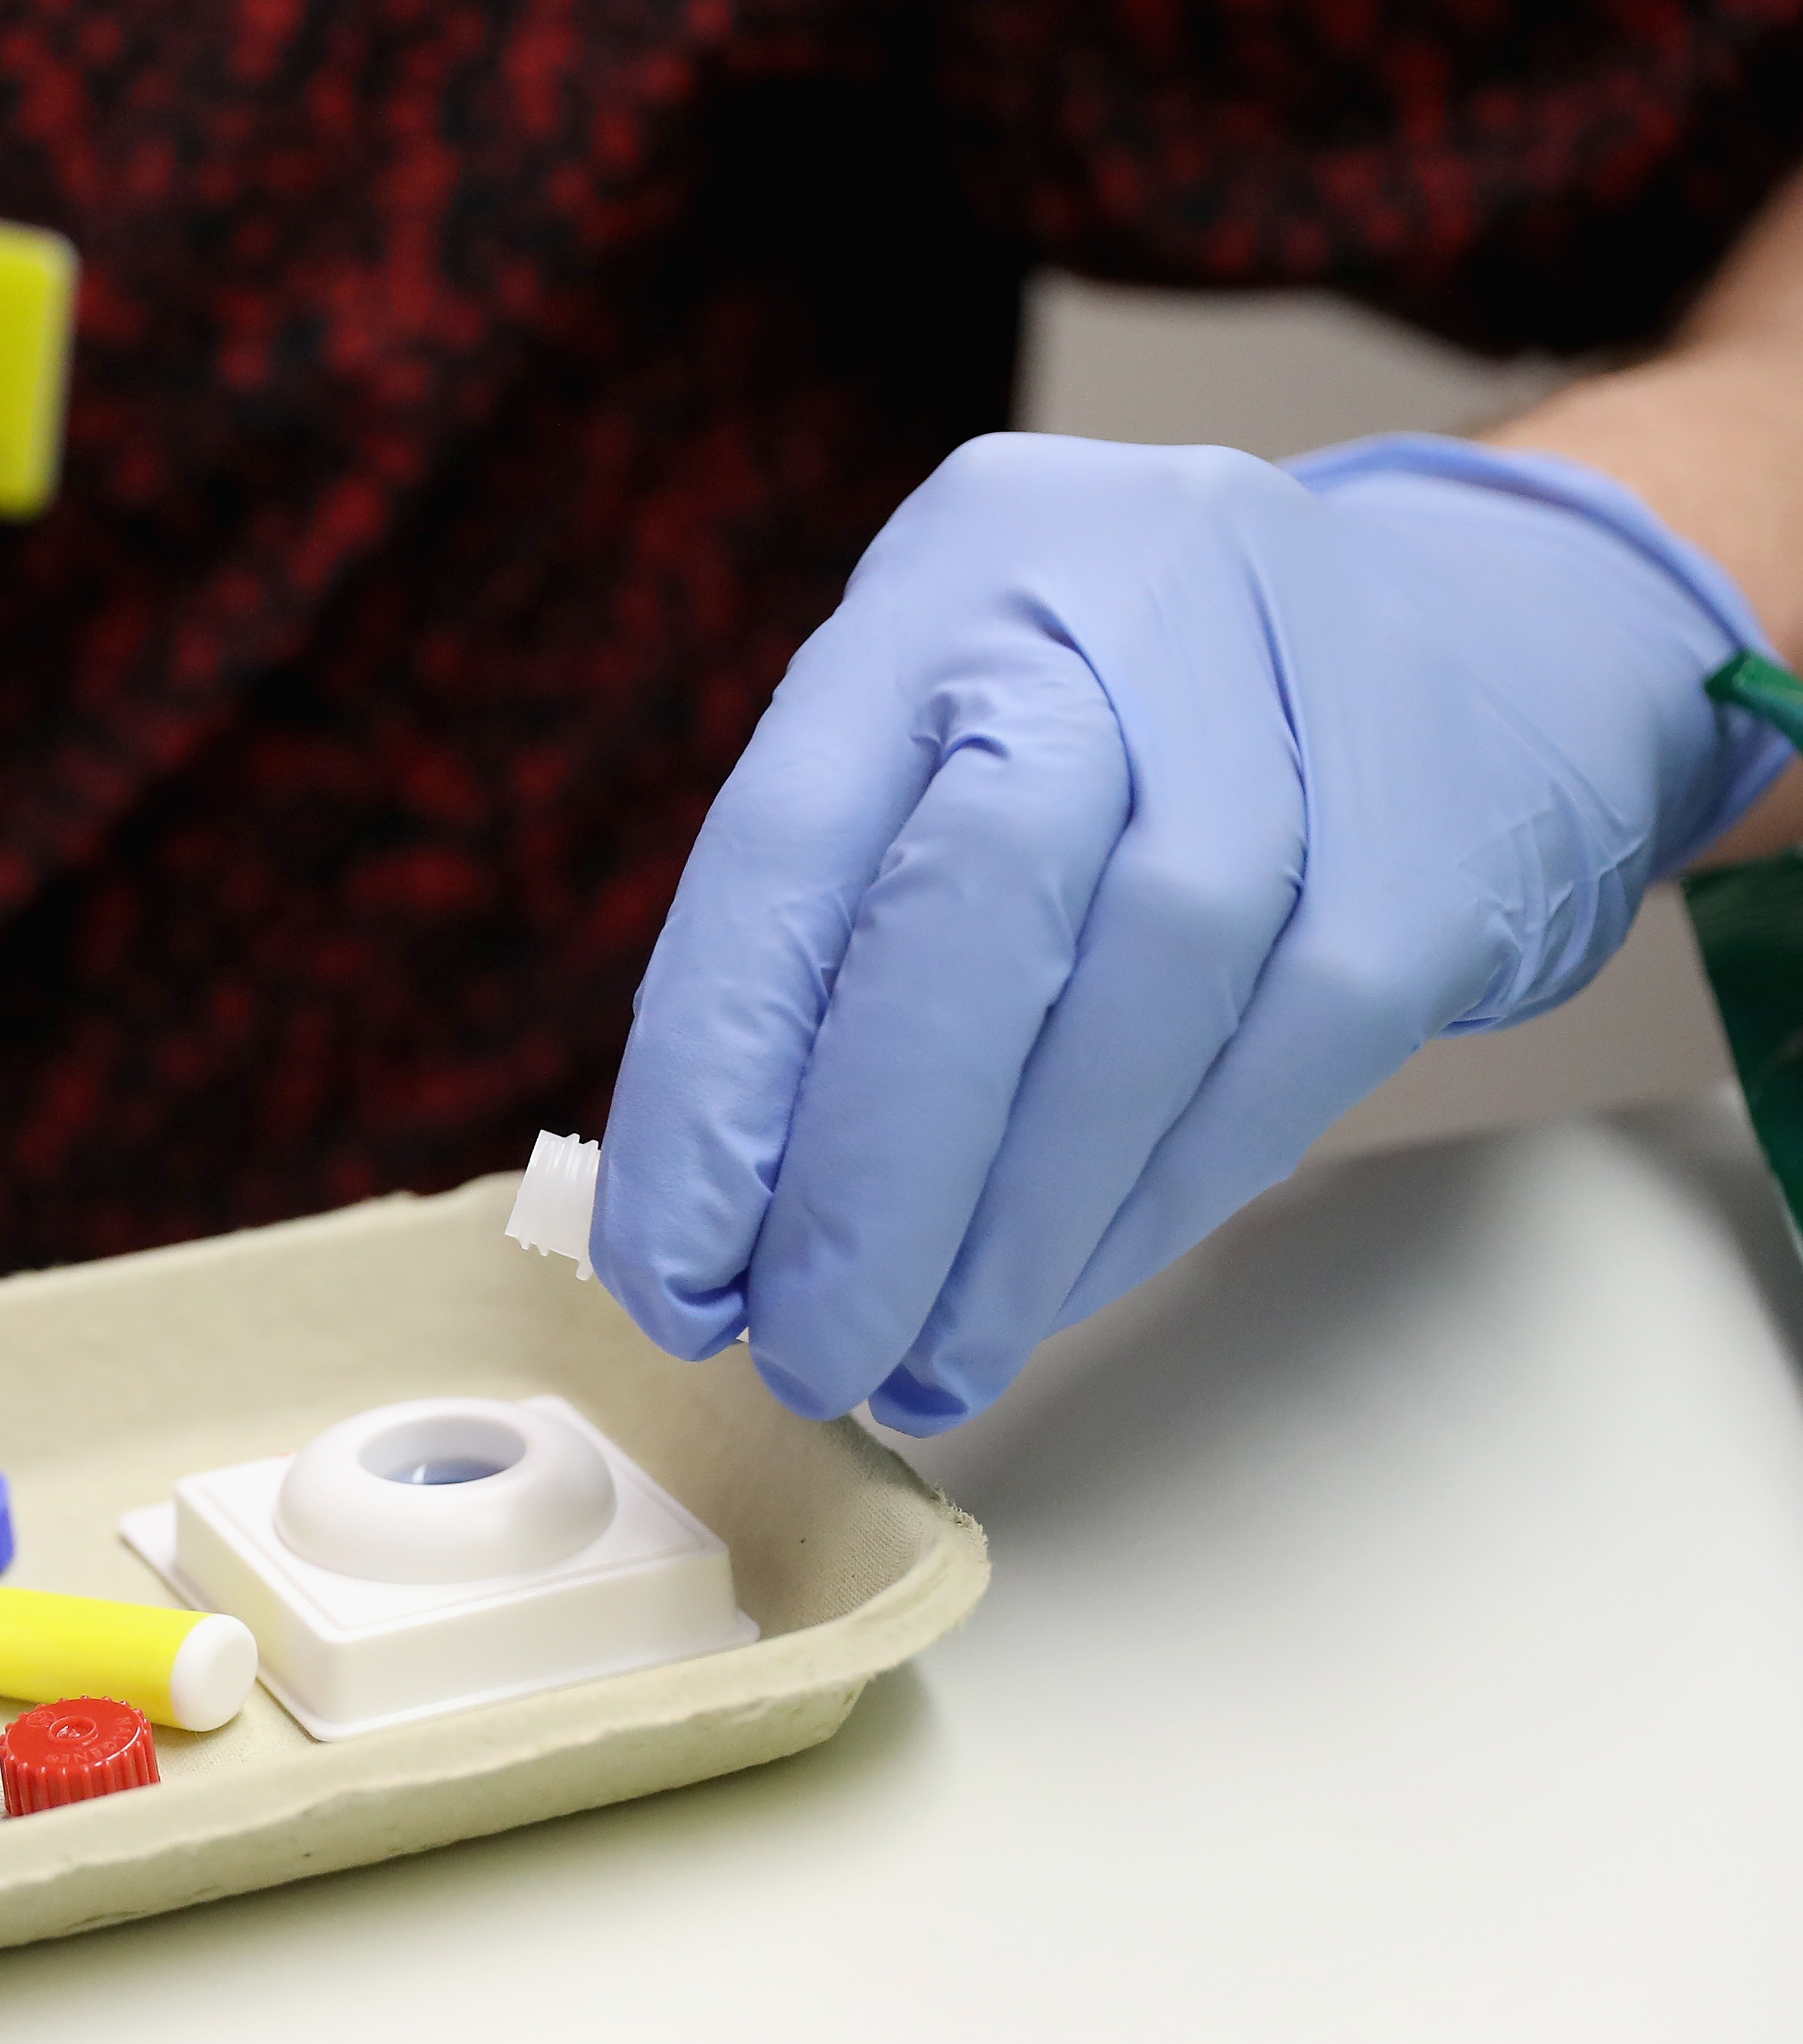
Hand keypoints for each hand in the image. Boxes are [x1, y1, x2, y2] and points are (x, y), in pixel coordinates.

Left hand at [597, 432, 1783, 1430]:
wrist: (1470, 647)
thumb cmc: (1129, 732)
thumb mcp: (950, 738)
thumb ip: (831, 938)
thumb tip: (720, 1227)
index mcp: (948, 581)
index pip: (785, 848)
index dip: (712, 1087)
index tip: (671, 1279)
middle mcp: (1118, 605)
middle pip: (972, 910)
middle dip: (871, 1180)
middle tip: (805, 1355)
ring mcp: (1298, 709)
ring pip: (1140, 1003)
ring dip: (1011, 1232)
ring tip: (924, 1364)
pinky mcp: (1433, 846)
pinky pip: (1276, 1066)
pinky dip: (1144, 1207)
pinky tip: (1055, 1291)